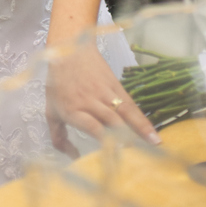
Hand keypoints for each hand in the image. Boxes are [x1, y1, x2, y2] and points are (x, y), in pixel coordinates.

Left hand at [45, 43, 159, 157]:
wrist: (68, 49)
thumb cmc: (58, 83)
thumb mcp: (51, 109)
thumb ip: (58, 135)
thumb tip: (71, 156)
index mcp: (72, 109)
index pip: (91, 125)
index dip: (104, 138)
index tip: (114, 153)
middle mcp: (90, 101)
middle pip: (111, 120)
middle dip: (125, 138)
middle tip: (139, 156)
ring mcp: (103, 92)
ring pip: (124, 111)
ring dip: (140, 128)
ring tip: (154, 143)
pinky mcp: (114, 85)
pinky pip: (130, 103)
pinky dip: (142, 118)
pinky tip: (152, 131)